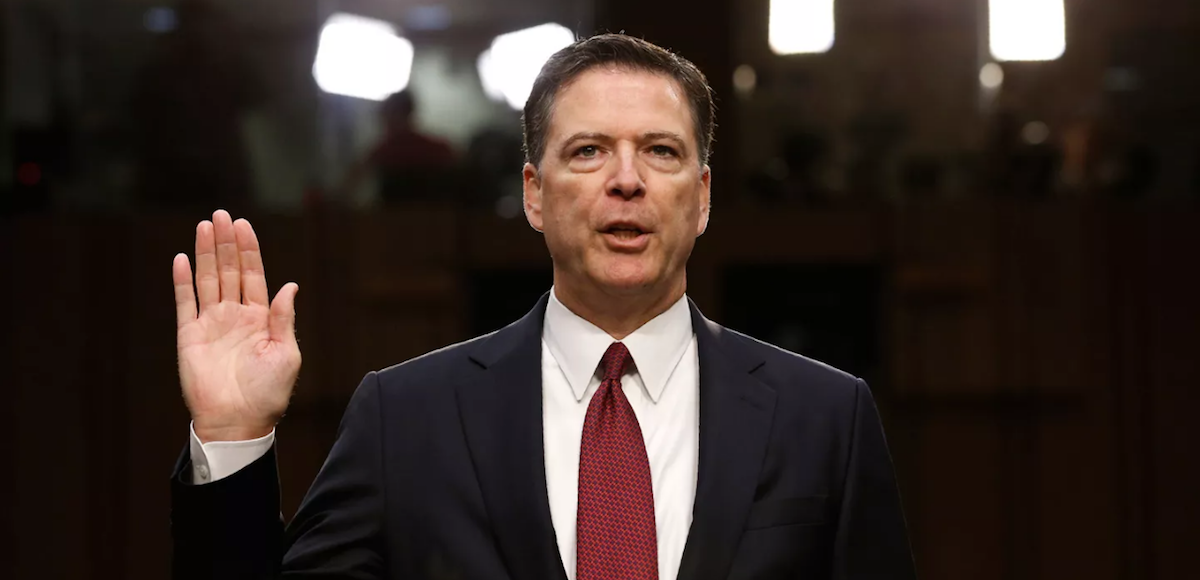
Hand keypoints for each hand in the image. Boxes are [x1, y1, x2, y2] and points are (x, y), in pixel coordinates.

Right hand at [173, 210, 300, 442]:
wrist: (237, 422)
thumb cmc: (268, 393)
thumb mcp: (287, 354)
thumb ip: (284, 318)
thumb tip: (291, 285)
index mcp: (260, 319)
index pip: (253, 275)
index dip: (248, 250)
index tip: (243, 225)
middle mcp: (235, 316)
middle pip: (228, 271)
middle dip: (226, 242)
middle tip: (221, 214)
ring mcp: (211, 324)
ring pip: (207, 280)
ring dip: (206, 253)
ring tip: (205, 226)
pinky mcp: (190, 336)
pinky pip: (185, 303)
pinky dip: (183, 281)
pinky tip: (183, 258)